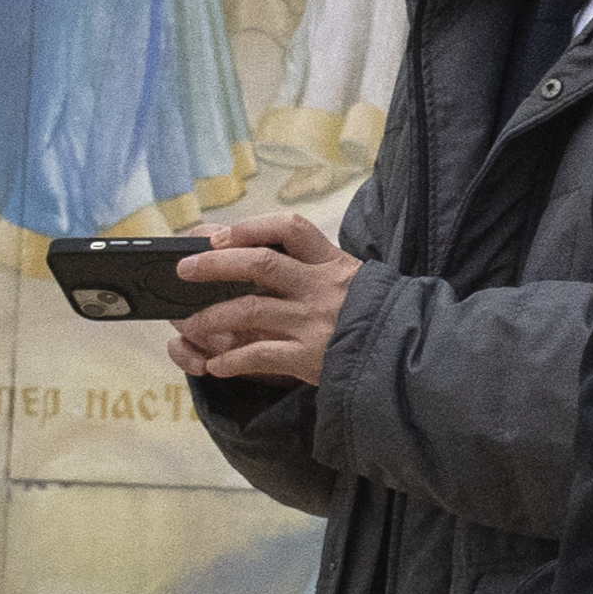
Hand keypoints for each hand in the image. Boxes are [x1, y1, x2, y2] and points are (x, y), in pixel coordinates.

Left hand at [167, 212, 360, 390]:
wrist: (408, 354)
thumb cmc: (375, 314)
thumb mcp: (354, 278)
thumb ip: (315, 266)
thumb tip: (262, 255)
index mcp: (332, 263)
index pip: (290, 228)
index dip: (250, 227)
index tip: (218, 235)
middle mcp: (320, 288)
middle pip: (259, 263)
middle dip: (215, 264)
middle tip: (184, 269)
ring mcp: (313, 322)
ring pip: (249, 310)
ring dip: (210, 317)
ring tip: (190, 324)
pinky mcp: (308, 357)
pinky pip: (258, 355)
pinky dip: (230, 361)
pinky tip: (217, 366)